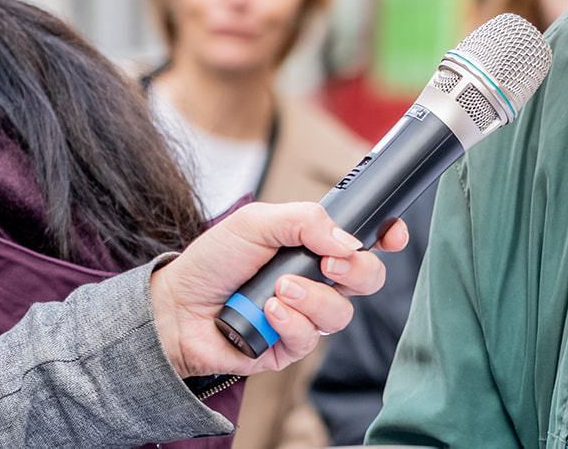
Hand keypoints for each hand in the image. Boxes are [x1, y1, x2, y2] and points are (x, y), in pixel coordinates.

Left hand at [148, 201, 408, 378]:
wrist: (175, 307)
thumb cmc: (214, 261)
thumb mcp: (257, 222)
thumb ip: (306, 221)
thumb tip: (348, 241)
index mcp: (314, 246)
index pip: (365, 241)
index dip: (387, 236)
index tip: (393, 233)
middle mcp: (317, 280)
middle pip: (368, 278)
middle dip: (358, 271)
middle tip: (329, 265)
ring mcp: (305, 315)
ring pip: (342, 313)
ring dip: (313, 298)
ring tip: (278, 290)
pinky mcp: (290, 346)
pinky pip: (310, 339)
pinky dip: (291, 321)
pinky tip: (268, 311)